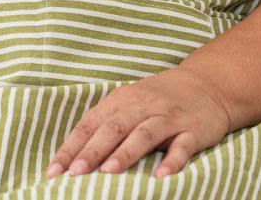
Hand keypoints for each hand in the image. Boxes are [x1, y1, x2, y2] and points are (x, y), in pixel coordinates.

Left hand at [45, 66, 233, 179]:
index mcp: (120, 101)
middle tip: (75, 173)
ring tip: (109, 172)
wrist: (207, 84)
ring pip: (143, 135)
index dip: (70, 148)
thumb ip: (106, 125)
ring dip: (125, 154)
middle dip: (92, 151)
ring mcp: (168, 118)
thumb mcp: (129, 104)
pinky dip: (171, 161)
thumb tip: (74, 156)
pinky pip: (182, 146)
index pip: (89, 125)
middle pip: (113, 128)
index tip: (53, 171)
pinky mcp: (193, 130)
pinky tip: (160, 176)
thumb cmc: (158, 99)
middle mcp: (141, 107)